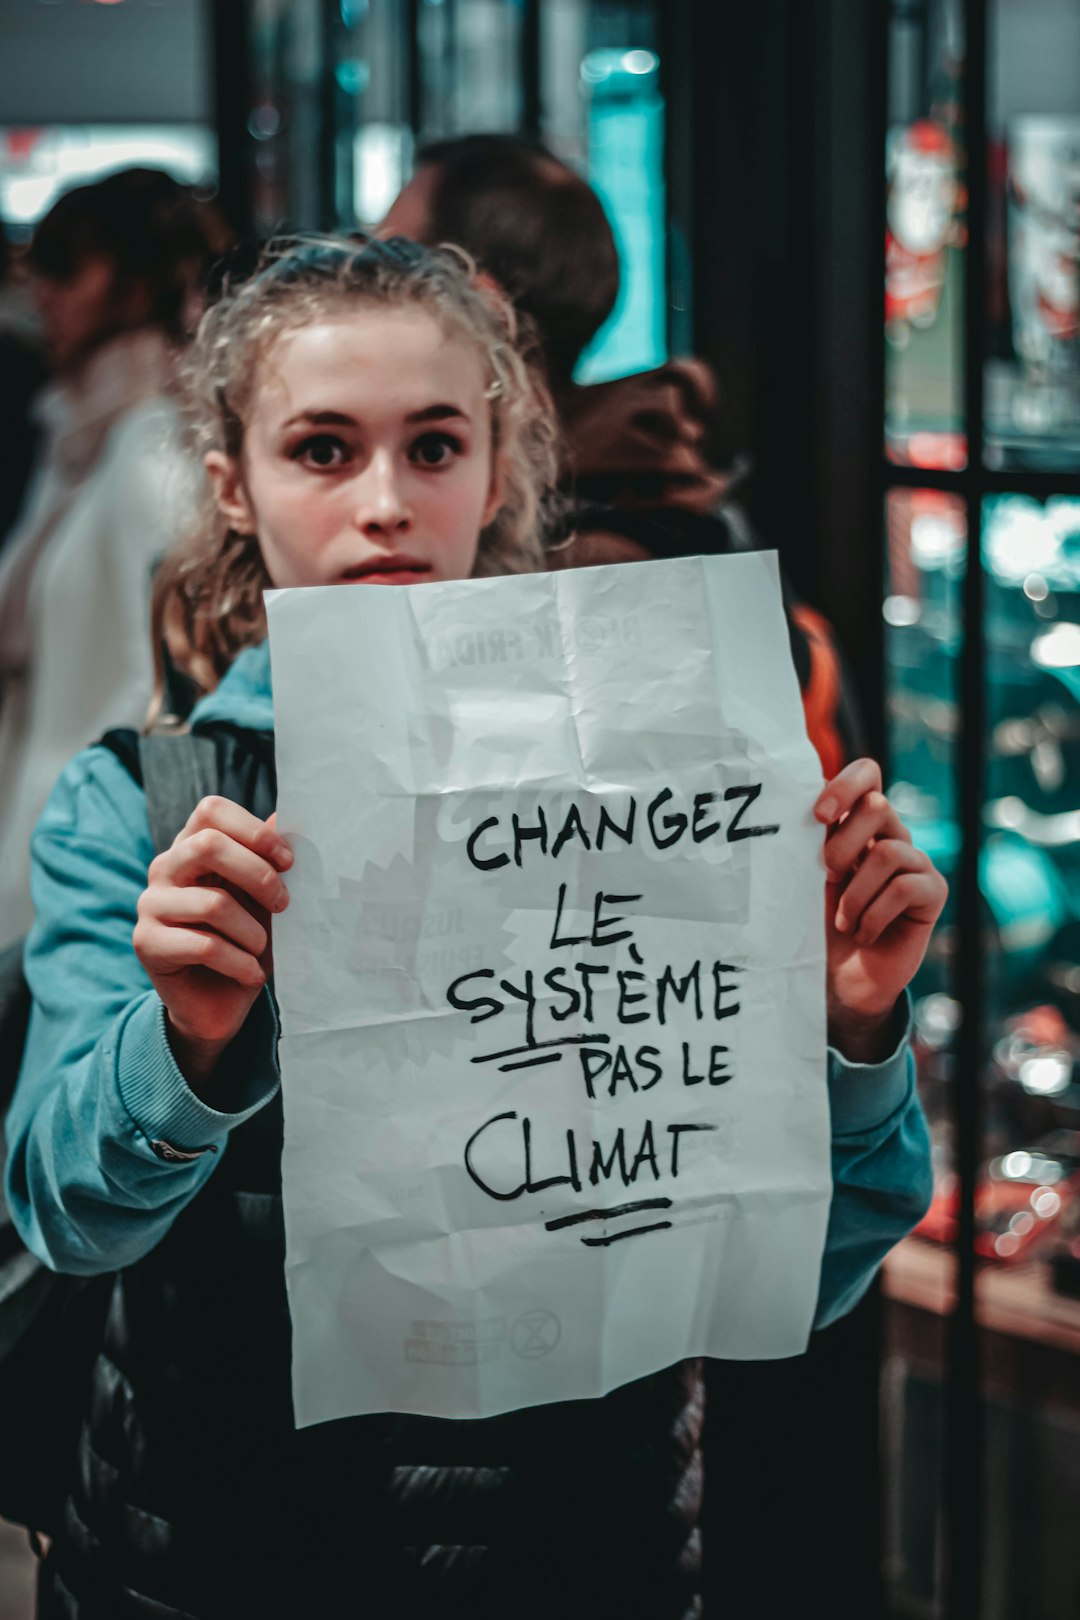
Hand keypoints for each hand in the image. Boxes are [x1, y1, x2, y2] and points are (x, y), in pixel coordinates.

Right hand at [134, 796, 291, 1091]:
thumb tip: (283, 817)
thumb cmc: (245, 942)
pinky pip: (204, 945)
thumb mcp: (264, 899)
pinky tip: (252, 974)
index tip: (288, 861)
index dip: (253, 830)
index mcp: (192, 847)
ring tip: (261, 949)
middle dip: (259, 876)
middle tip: (284, 905)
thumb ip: (270, 860)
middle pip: (208, 845)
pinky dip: (240, 963)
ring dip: (253, 932)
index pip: (211, 810)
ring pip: (212, 903)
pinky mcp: (146, 943)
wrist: (219, 1004)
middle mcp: (165, 868)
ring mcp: (150, 904)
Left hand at [815, 759, 946, 1062]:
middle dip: (842, 844)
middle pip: (878, 805)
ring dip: (856, 893)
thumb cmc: (816, 924)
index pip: (867, 774)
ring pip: (889, 851)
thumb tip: (783, 810)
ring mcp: (915, 862)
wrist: (840, 980)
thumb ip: (805, 843)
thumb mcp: (804, 878)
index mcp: (856, 824)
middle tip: (827, 876)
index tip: (818, 816)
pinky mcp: (932, 892)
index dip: (846, 785)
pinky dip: (875, 914)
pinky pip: (906, 886)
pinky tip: (864, 933)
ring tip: (846, 920)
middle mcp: (890, 835)